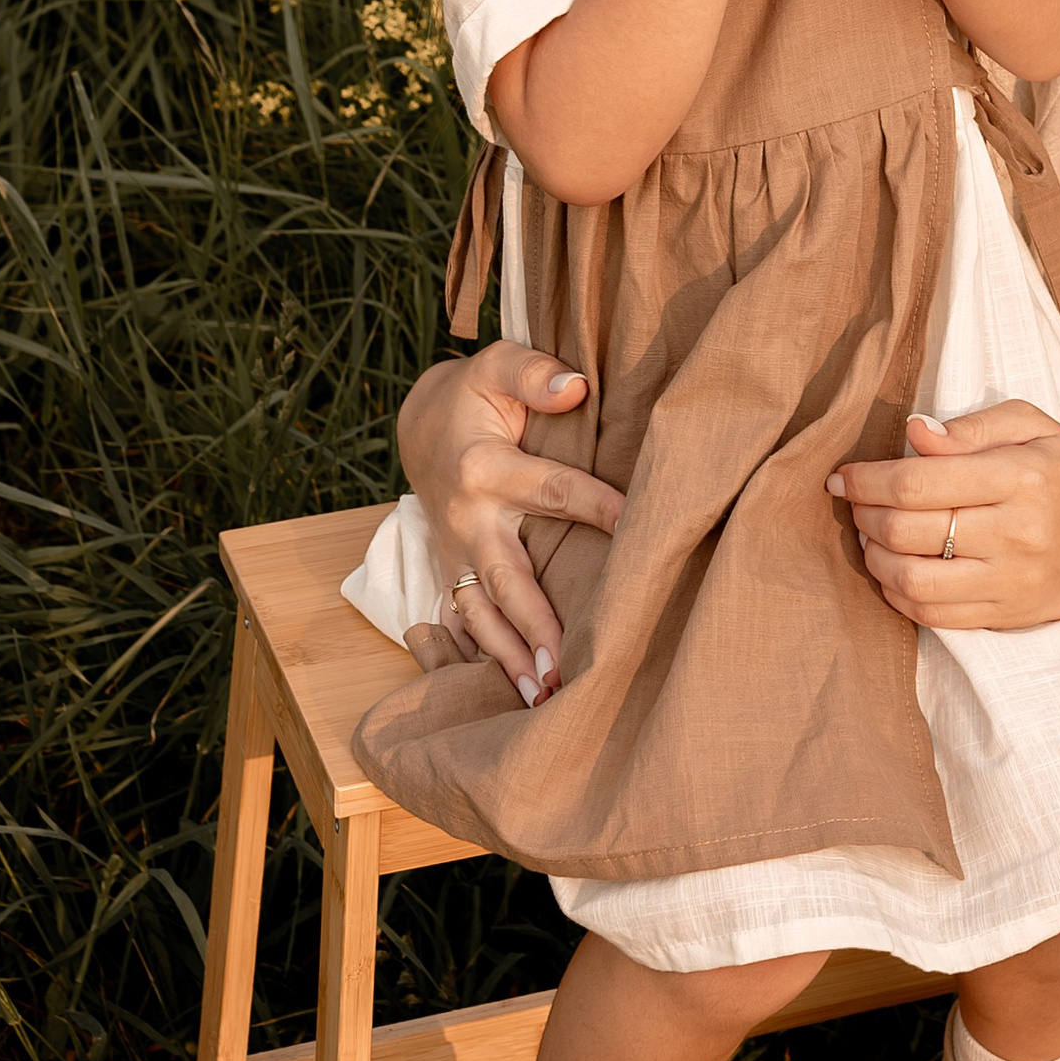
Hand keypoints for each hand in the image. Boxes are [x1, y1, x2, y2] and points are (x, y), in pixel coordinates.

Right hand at [396, 340, 625, 698]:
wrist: (421, 426)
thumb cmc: (475, 395)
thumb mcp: (497, 365)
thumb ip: (535, 372)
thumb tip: (577, 387)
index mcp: (485, 468)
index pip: (553, 490)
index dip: (598, 508)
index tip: (638, 530)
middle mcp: (467, 519)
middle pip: (506, 578)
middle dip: (534, 625)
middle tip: (562, 668)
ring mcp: (454, 553)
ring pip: (479, 613)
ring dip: (507, 656)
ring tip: (539, 695)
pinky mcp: (450, 572)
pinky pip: (460, 621)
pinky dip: (479, 657)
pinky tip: (506, 692)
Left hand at [829, 401, 1059, 629]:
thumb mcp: (1033, 426)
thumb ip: (971, 427)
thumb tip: (914, 433)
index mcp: (1020, 478)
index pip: (919, 482)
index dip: (867, 479)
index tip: (842, 475)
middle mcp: (1015, 534)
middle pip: (907, 531)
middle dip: (863, 514)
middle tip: (854, 501)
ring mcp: (1009, 582)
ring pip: (912, 580)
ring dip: (873, 557)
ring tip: (869, 534)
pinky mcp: (1003, 616)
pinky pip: (931, 615)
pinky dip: (897, 593)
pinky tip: (892, 568)